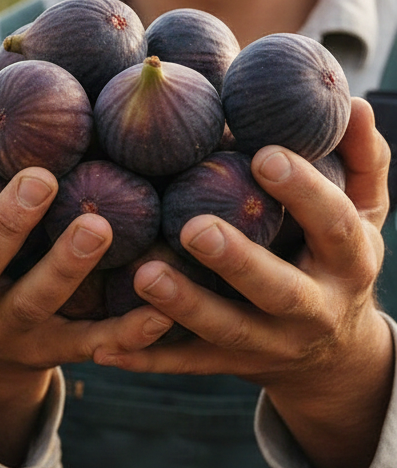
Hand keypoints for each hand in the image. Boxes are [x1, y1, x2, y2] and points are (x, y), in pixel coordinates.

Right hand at [0, 122, 173, 464]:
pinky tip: (162, 311)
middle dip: (5, 222)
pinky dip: (124, 332)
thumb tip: (14, 55)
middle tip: (42, 177)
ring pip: (31, 303)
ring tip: (99, 225)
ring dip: (63, 266)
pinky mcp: (49, 354)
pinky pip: (88, 345)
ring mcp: (2, 330)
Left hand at [97, 97, 394, 467]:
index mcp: (350, 262)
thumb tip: (355, 103)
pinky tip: (104, 347)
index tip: (263, 155)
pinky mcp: (230, 365)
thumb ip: (360, 161)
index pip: (335, 225)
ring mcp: (271, 344)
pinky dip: (146, 357)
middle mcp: (314, 309)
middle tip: (193, 227)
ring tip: (142, 274)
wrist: (333, 357)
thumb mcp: (363, 213)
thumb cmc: (335, 258)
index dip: (304, 193)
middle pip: (278, 289)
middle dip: (237, 260)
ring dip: (184, 305)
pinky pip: (185, 363)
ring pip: (226, 331)